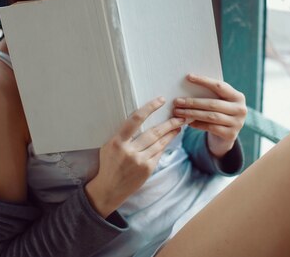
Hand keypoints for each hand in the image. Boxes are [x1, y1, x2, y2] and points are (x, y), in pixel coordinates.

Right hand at [85, 97, 185, 217]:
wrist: (109, 189)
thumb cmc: (108, 164)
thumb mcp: (109, 146)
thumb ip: (123, 135)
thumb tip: (139, 120)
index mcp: (118, 142)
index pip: (135, 119)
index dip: (149, 108)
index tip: (160, 100)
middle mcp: (130, 151)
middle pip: (154, 132)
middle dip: (170, 123)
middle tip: (180, 115)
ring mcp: (140, 161)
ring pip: (160, 143)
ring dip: (171, 133)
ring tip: (179, 125)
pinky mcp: (147, 169)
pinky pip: (159, 153)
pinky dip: (164, 144)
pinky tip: (170, 138)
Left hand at [173, 74, 246, 157]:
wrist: (227, 134)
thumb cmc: (220, 112)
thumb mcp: (220, 102)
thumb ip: (210, 94)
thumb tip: (187, 84)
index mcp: (238, 96)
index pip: (219, 86)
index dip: (204, 81)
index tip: (188, 77)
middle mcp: (240, 109)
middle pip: (212, 104)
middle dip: (193, 102)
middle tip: (177, 101)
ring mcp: (237, 123)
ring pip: (210, 116)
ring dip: (192, 114)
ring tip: (178, 112)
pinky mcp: (231, 135)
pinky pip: (210, 128)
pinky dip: (197, 124)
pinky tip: (187, 122)